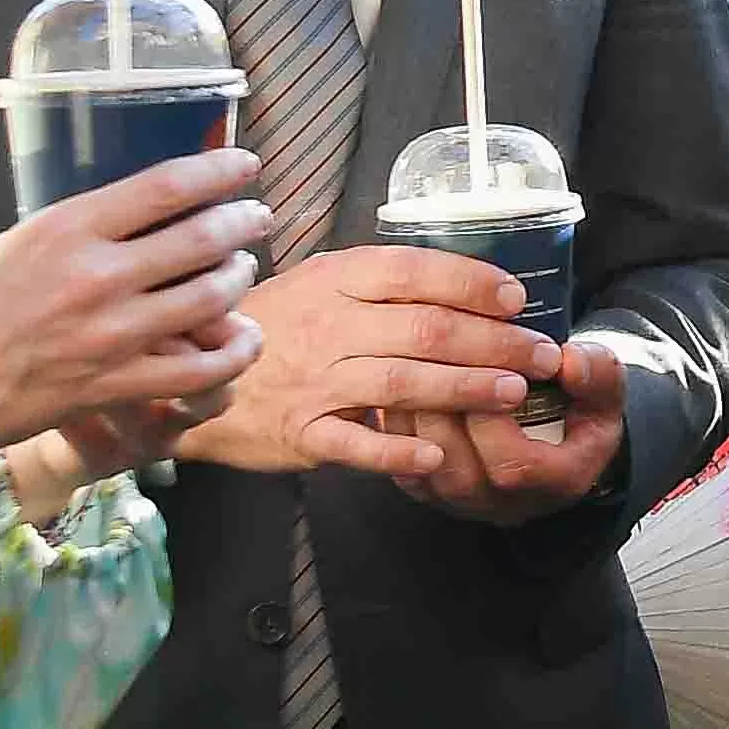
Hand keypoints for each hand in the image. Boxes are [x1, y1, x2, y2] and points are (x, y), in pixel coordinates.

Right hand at [0, 154, 267, 550]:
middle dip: (242, 223)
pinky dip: (235, 352)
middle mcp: (99, 276)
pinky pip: (203, 369)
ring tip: (243, 269)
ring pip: (213, 297)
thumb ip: (45, 241)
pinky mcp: (119, 385)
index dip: (219, 171)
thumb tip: (79, 231)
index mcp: (64, 230)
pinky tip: (243, 338)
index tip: (245, 165)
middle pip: (202, 237)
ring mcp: (114, 334)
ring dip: (239, 278)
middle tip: (257, 217)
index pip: (166, 186)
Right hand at [178, 246, 567, 485]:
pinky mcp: (302, 432)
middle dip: (492, 342)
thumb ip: (376, 281)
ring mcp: (314, 381)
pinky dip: (398, 451)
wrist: (188, 376)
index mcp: (334, 279)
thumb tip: (460, 279)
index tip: (515, 296)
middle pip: (423, 330)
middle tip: (540, 353)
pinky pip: (356, 443)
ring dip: (465, 388)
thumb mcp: (315, 283)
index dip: (469, 282)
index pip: (411, 272)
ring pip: (403, 383)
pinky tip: (438, 456)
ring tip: (514, 392)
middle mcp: (327, 325)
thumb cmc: (271, 327)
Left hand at [400, 335, 629, 523]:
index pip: (511, 463)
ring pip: (419, 468)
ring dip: (410, 416)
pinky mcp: (431, 492)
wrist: (559, 445)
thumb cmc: (579, 416)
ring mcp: (463, 503)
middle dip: (439, 411)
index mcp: (555, 483)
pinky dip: (394, 425)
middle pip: (456, 470)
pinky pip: (400, 463)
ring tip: (408, 368)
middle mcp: (505, 504)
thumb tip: (567, 359)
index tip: (484, 370)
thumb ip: (597, 375)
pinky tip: (396, 386)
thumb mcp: (605, 394)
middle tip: (429, 360)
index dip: (490, 418)